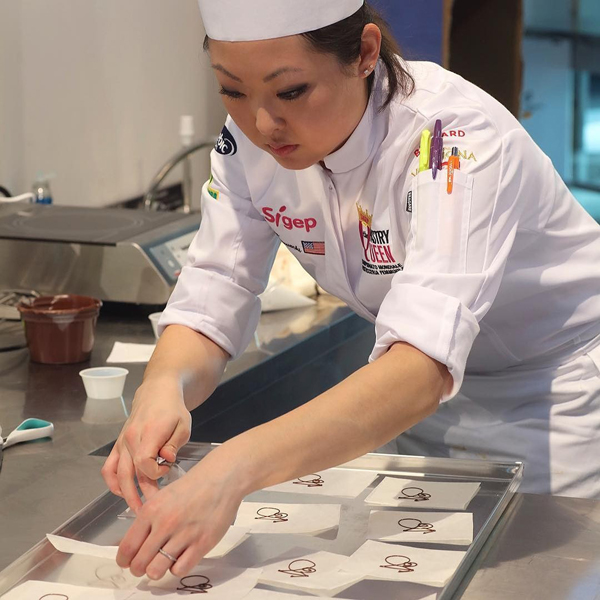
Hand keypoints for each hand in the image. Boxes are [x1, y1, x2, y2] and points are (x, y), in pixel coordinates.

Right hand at [101, 378, 191, 511]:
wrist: (157, 393)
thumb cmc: (172, 409)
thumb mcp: (183, 425)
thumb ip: (174, 444)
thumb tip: (166, 460)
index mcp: (148, 433)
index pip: (145, 463)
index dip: (156, 473)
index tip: (167, 469)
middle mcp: (131, 439)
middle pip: (130, 474)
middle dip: (140, 494)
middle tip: (150, 509)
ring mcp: (122, 442)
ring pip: (117, 474)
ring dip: (125, 493)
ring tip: (136, 508)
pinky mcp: (118, 444)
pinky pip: (108, 467)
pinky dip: (112, 482)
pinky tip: (121, 492)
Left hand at [116, 446, 243, 578]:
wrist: (221, 478)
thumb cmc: (193, 486)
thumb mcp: (162, 495)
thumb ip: (147, 518)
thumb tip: (133, 543)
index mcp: (151, 510)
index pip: (127, 548)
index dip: (125, 560)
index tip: (127, 562)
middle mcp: (165, 523)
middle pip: (139, 564)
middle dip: (139, 568)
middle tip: (145, 565)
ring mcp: (184, 534)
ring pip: (156, 571)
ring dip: (156, 571)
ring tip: (162, 563)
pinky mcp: (202, 543)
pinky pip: (179, 570)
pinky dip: (177, 567)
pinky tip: (180, 557)